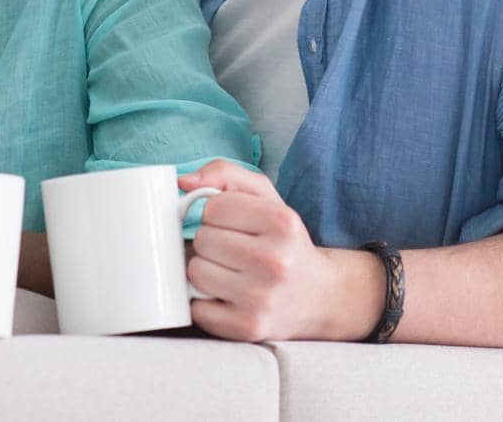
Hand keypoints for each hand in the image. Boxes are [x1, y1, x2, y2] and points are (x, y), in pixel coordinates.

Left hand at [180, 160, 383, 341]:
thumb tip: (183, 182)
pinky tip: (228, 296)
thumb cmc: (283, 242)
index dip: (215, 214)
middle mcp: (275, 261)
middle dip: (210, 242)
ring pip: (195, 271)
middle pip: (202, 239)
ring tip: (230, 272)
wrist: (318, 296)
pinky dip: (205, 302)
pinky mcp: (247, 328)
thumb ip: (226, 174)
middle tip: (233, 250)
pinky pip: (197, 308)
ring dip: (205, 270)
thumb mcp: (266, 197)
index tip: (233, 224)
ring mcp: (261, 298)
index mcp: (282, 222)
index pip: (212, 207)